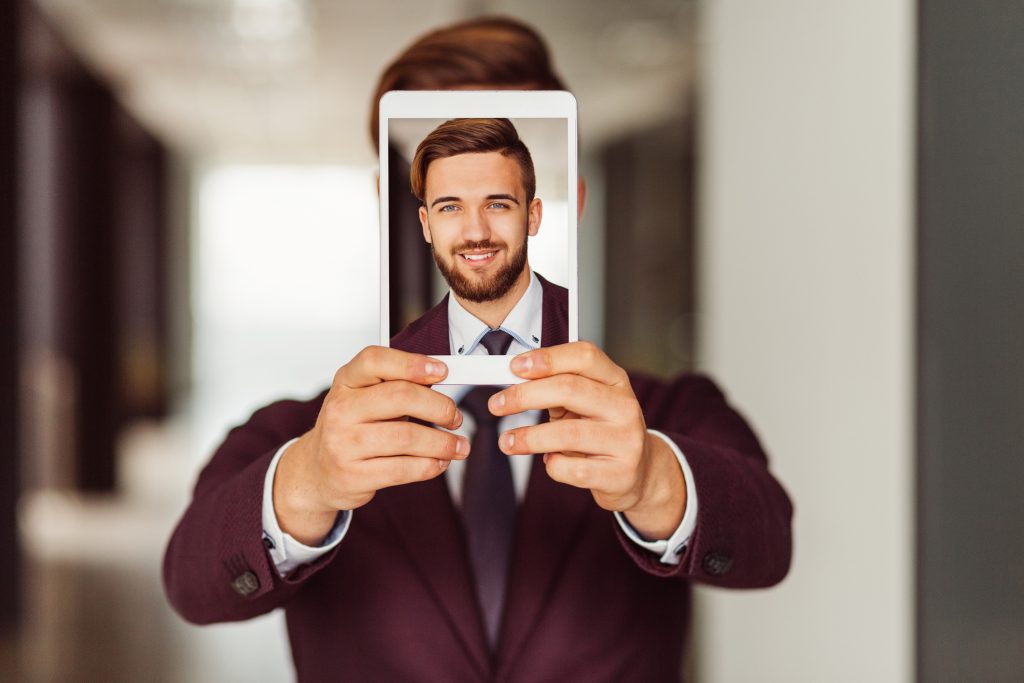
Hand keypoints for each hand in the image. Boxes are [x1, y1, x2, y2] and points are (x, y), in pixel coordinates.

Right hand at [274, 347, 468, 544]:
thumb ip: (396, 385)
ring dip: (442, 442)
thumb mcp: (363, 397)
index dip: (412, 363)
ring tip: (456, 445)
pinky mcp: (353, 475)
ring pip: (407, 437)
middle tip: (454, 416)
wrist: (317, 471)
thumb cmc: (348, 428)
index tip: (440, 371)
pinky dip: (429, 465)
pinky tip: (438, 461)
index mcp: (346, 382)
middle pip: (401, 397)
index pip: (376, 361)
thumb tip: (439, 381)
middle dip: (439, 406)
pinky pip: (403, 469)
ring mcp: (344, 443)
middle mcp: (341, 409)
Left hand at [488, 342, 685, 539]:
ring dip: (529, 437)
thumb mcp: (587, 402)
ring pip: (568, 433)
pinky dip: (552, 465)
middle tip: (497, 404)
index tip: (515, 367)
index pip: (584, 356)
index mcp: (615, 380)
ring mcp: (626, 441)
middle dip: (525, 395)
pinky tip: (550, 461)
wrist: (640, 473)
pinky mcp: (619, 474)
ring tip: (508, 441)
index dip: (547, 358)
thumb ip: (558, 388)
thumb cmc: (603, 432)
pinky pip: (572, 469)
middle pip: (570, 389)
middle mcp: (624, 406)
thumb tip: (514, 380)